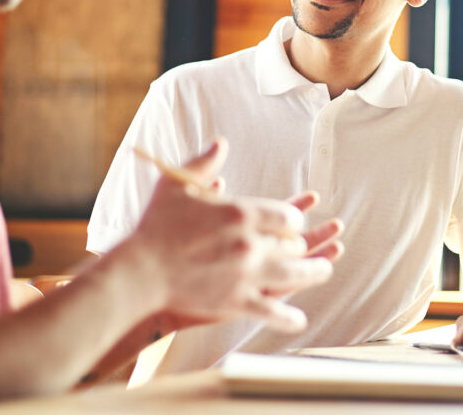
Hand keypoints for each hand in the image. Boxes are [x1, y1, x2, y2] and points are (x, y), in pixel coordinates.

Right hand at [130, 138, 333, 332]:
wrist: (139, 271)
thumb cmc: (155, 225)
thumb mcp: (176, 184)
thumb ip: (204, 162)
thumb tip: (221, 143)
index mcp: (241, 212)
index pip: (287, 215)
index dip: (295, 218)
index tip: (293, 222)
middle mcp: (251, 243)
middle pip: (295, 244)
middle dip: (307, 244)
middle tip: (311, 246)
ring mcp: (246, 275)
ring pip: (295, 275)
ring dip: (314, 272)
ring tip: (324, 270)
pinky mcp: (236, 302)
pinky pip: (273, 311)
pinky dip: (290, 316)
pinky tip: (300, 318)